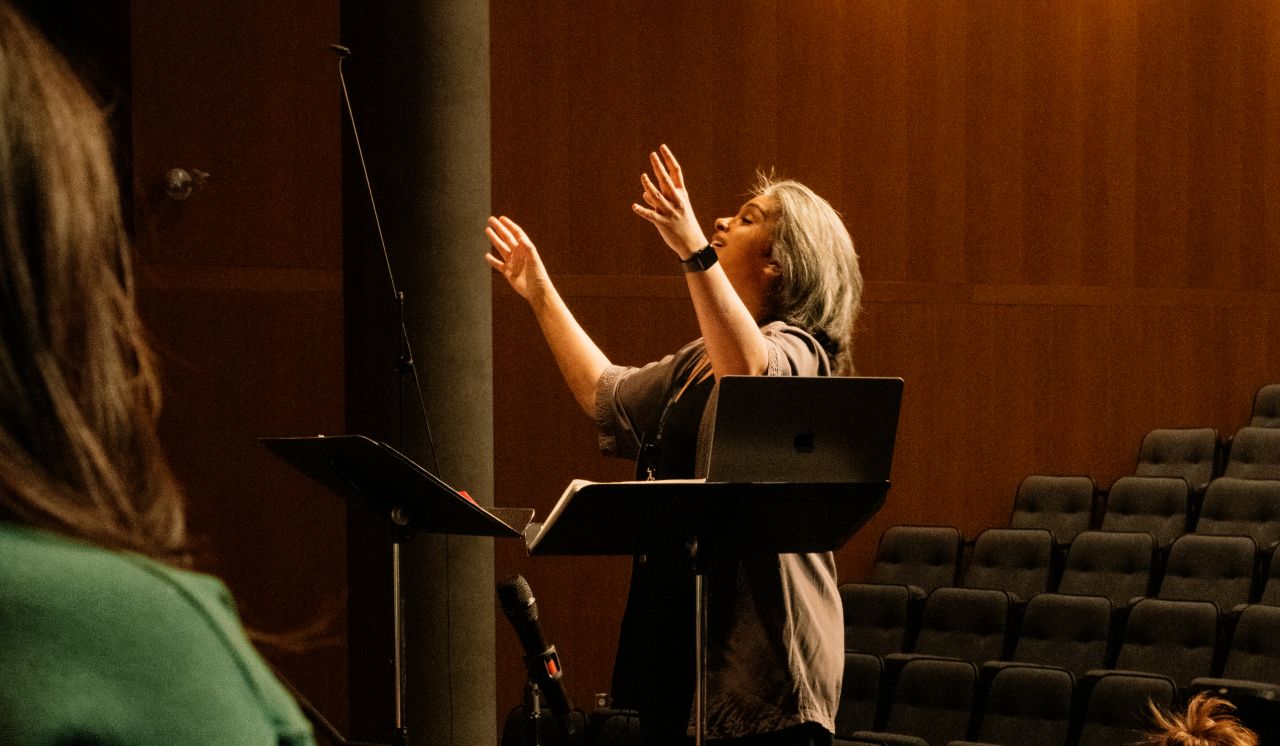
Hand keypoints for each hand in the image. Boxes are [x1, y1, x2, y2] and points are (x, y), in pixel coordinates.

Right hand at [485, 215, 550, 303]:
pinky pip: (498, 264)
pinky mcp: (508, 272)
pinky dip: (492, 260)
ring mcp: (512, 262)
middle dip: (499, 229)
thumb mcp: (534, 261)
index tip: (501, 218)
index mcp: (525, 249)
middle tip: (490, 220)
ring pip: (501, 248)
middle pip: (506, 238)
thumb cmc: (539, 276)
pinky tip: (487, 255)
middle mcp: (518, 253)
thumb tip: (522, 238)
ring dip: (494, 239)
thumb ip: (529, 249)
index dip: (509, 225)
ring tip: (487, 230)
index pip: (516, 233)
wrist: (537, 291)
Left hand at [632, 144, 708, 258]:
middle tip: (652, 154)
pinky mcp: (663, 223)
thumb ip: (659, 199)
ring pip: (657, 196)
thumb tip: (645, 192)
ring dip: (649, 185)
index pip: (676, 172)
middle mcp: (676, 200)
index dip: (669, 159)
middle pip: (667, 180)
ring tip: (643, 176)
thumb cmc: (683, 223)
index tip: (662, 147)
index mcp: (681, 194)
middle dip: (659, 167)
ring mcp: (670, 212)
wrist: (692, 242)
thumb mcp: (675, 208)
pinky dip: (642, 210)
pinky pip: (651, 215)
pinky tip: (634, 206)